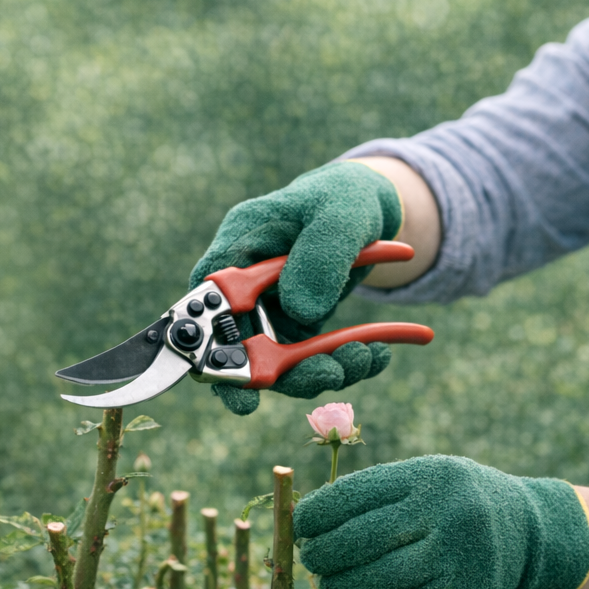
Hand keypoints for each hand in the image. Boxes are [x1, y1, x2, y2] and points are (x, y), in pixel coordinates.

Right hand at [190, 161, 402, 414]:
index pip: (210, 297)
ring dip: (320, 370)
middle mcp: (246, 283)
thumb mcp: (341, 216)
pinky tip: (378, 354)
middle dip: (283, 373)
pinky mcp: (294, 324)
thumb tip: (302, 311)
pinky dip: (345, 362)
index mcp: (241, 242)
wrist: (369, 206)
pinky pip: (310, 358)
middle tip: (330, 375)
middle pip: (240, 344)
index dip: (214, 348)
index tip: (242, 391)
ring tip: (364, 357)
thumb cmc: (346, 197)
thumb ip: (320, 257)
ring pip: (276, 362)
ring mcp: (268, 308)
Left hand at [293, 455, 588, 588]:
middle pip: (362, 539)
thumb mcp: (426, 476)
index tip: (299, 526)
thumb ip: (377, 494)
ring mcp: (457, 556)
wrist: (529, 530)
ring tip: (329, 582)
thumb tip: (309, 522)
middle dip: (323, 553)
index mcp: (427, 476)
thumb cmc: (455, 499)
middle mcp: (444, 512)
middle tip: (309, 558)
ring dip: (342, 585)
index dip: (316, 514)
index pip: (354, 495)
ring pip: (379, 579)